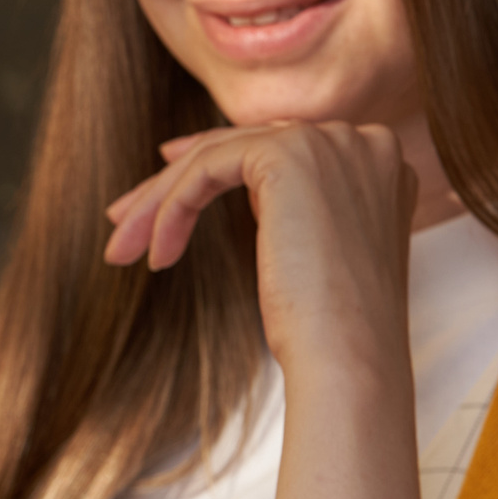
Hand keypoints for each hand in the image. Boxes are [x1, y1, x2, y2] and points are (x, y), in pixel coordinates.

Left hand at [104, 121, 412, 375]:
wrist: (348, 358)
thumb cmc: (328, 329)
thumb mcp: (315, 251)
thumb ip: (292, 204)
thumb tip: (230, 177)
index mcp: (377, 161)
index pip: (277, 148)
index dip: (213, 163)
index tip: (164, 182)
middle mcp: (361, 140)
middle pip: (242, 148)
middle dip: (173, 184)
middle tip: (121, 220)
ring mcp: (330, 141)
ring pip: (217, 155)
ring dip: (160, 203)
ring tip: (120, 249)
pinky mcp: (290, 153)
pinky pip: (208, 168)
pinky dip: (173, 208)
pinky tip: (156, 253)